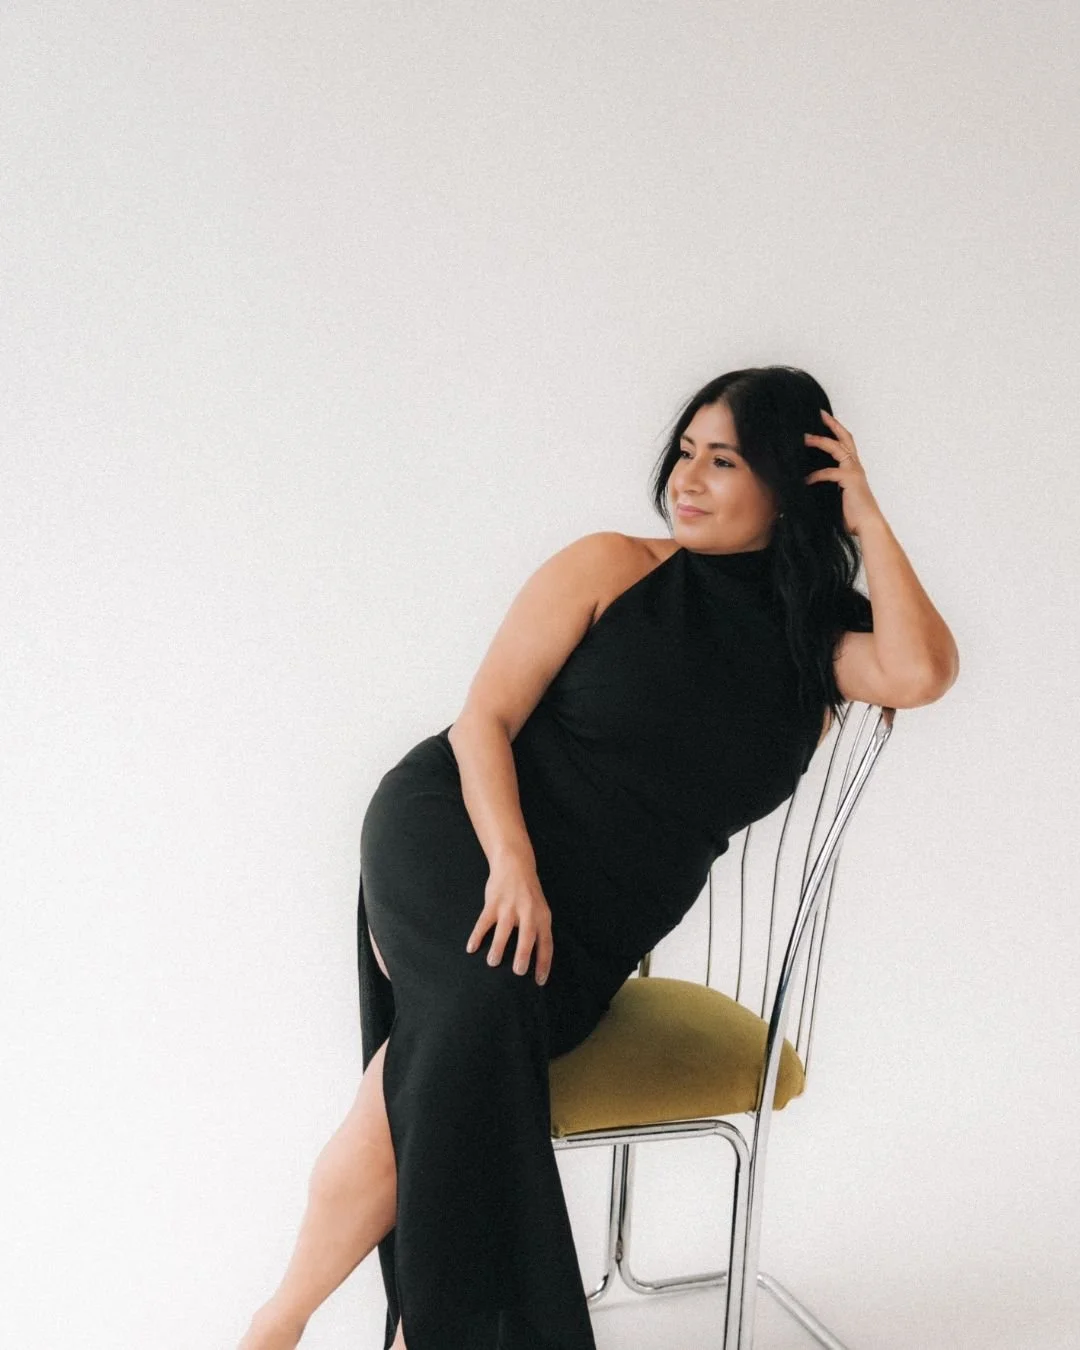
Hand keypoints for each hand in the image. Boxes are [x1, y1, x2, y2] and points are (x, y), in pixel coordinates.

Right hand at [465, 854, 553, 985]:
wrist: (515, 864)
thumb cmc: (529, 893)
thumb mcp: (540, 909)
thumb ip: (538, 929)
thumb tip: (536, 958)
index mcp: (542, 917)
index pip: (546, 943)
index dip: (544, 963)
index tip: (540, 981)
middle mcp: (528, 912)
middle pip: (527, 936)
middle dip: (523, 955)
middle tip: (518, 972)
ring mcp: (509, 907)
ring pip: (504, 930)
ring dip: (498, 947)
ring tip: (493, 963)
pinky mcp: (493, 903)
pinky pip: (484, 922)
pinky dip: (477, 935)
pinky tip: (471, 948)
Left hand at [803, 408, 884, 536]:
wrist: (868, 526)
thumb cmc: (853, 517)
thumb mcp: (837, 499)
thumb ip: (827, 490)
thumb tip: (806, 489)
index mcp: (853, 470)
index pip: (845, 445)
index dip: (836, 432)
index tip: (824, 422)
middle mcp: (855, 467)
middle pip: (845, 438)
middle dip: (833, 424)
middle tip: (820, 413)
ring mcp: (854, 471)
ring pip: (837, 448)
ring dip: (820, 441)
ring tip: (805, 437)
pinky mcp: (850, 479)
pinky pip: (829, 472)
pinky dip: (815, 475)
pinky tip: (805, 480)